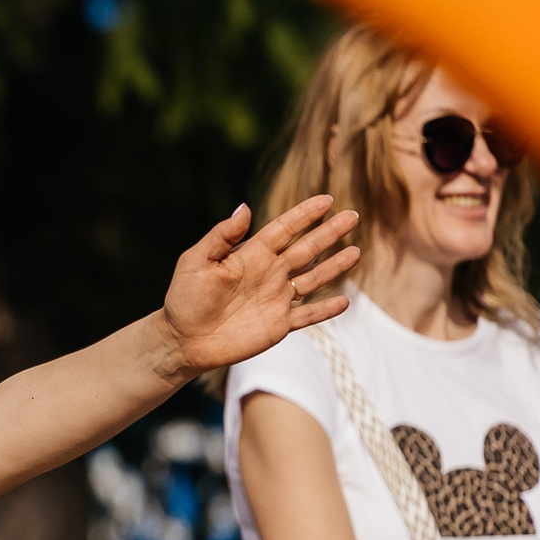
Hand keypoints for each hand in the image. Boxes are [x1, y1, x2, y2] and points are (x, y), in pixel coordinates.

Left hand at [155, 195, 360, 378]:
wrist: (183, 340)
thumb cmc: (185, 298)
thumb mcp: (196, 262)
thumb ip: (221, 237)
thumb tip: (243, 208)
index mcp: (251, 255)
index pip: (284, 229)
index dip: (304, 214)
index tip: (326, 200)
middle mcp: (268, 273)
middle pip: (306, 249)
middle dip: (329, 233)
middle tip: (352, 216)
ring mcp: (276, 299)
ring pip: (312, 279)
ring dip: (334, 267)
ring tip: (355, 252)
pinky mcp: (278, 325)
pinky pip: (307, 316)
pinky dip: (325, 310)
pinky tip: (345, 301)